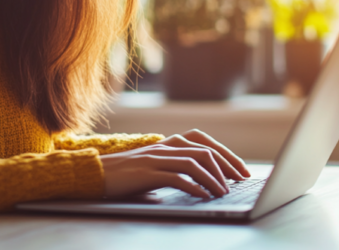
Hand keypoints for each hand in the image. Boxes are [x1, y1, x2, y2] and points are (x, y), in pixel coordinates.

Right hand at [100, 129, 250, 198]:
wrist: (97, 174)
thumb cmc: (128, 175)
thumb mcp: (156, 167)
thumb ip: (177, 169)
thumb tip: (205, 183)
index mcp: (169, 143)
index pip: (205, 142)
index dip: (227, 155)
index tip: (241, 171)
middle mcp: (165, 146)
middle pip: (205, 151)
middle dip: (227, 166)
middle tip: (241, 181)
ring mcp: (157, 158)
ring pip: (194, 163)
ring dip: (213, 178)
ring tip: (224, 192)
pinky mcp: (148, 173)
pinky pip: (177, 177)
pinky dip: (194, 186)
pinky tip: (204, 196)